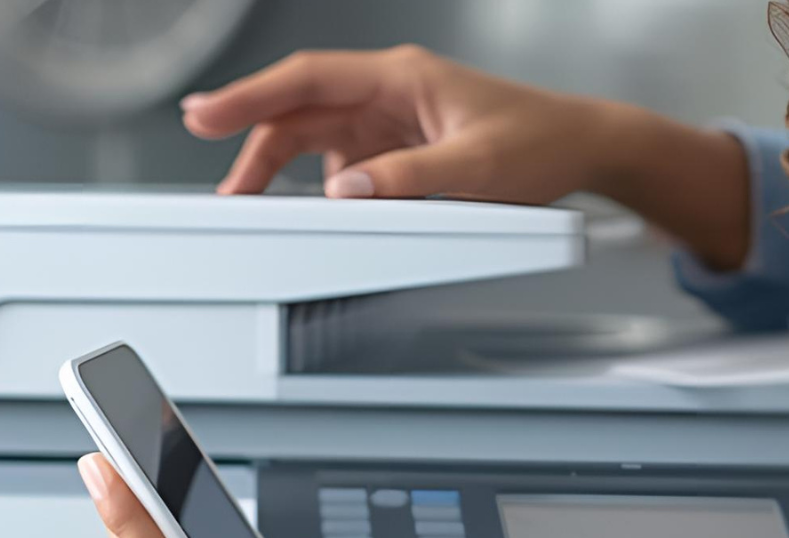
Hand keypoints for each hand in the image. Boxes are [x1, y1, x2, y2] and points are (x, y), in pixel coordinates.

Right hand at [184, 44, 608, 201]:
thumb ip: (410, 178)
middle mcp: (389, 93)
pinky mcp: (401, 149)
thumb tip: (347, 190)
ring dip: (278, 166)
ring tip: (246, 203)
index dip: (250, 96)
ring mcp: (392, 121)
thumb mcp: (478, 167)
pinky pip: (344, 162)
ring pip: (315, 138)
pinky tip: (303, 208)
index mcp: (400, 77)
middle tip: (219, 183)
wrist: (583, 147)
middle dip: (252, 140)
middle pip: (300, 111)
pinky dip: (317, 184)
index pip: (307, 79)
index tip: (206, 114)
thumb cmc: (542, 143)